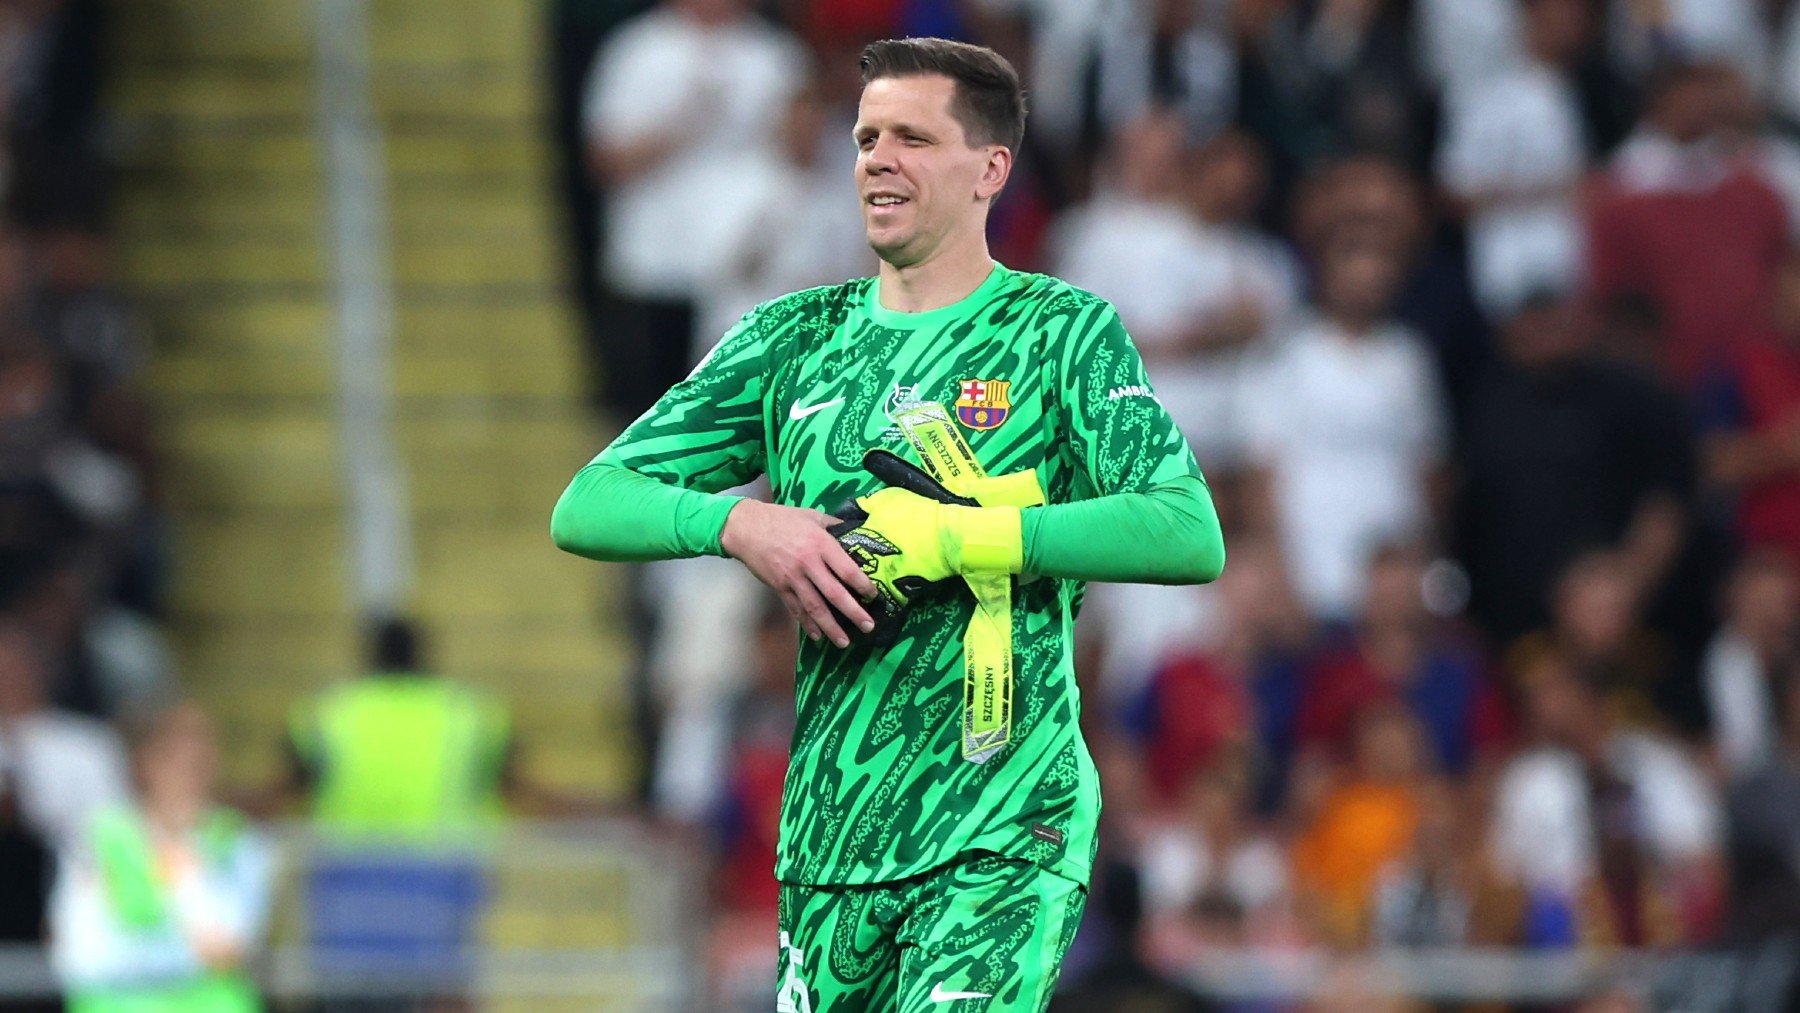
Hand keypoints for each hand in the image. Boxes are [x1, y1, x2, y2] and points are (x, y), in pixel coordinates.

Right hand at [721, 500, 875, 647]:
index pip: (848, 570)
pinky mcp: (780, 587)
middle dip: (854, 613)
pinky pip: (796, 609)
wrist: (746, 527)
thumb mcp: (813, 516)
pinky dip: (807, 624)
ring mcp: (793, 578)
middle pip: (835, 594)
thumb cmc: (782, 519)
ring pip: (815, 608)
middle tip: (868, 626)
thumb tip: (856, 532)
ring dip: (831, 627)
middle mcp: (809, 564)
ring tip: (844, 642)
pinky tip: (817, 635)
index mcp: (821, 544)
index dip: (863, 585)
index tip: (873, 596)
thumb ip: (835, 525)